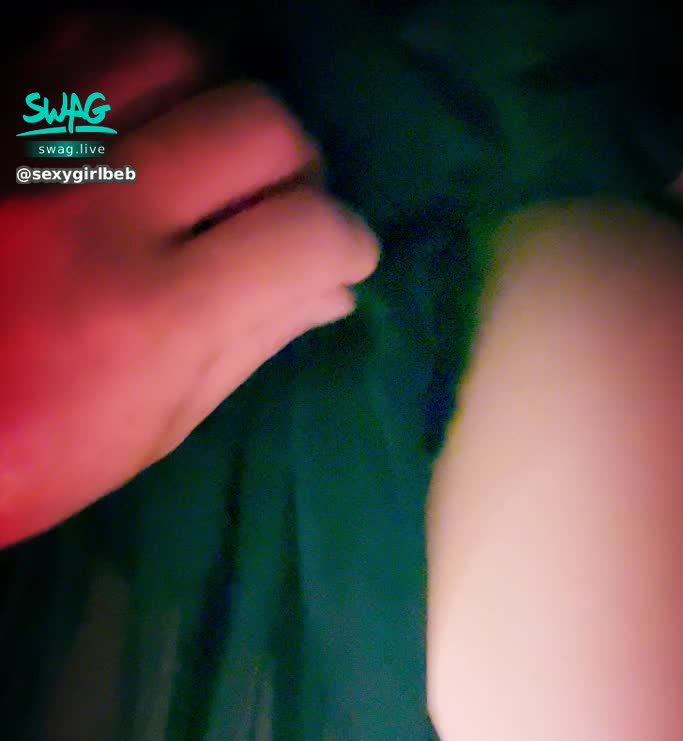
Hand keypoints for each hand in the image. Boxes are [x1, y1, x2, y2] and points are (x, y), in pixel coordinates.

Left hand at [0, 21, 379, 546]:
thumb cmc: (24, 455)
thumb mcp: (148, 431)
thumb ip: (246, 344)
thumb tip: (333, 288)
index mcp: (146, 318)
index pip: (305, 234)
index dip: (347, 243)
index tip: (342, 258)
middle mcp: (95, 210)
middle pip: (257, 122)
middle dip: (297, 169)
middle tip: (282, 211)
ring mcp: (28, 145)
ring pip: (176, 51)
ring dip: (217, 99)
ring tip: (210, 155)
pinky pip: (86, 35)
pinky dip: (137, 65)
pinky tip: (143, 117)